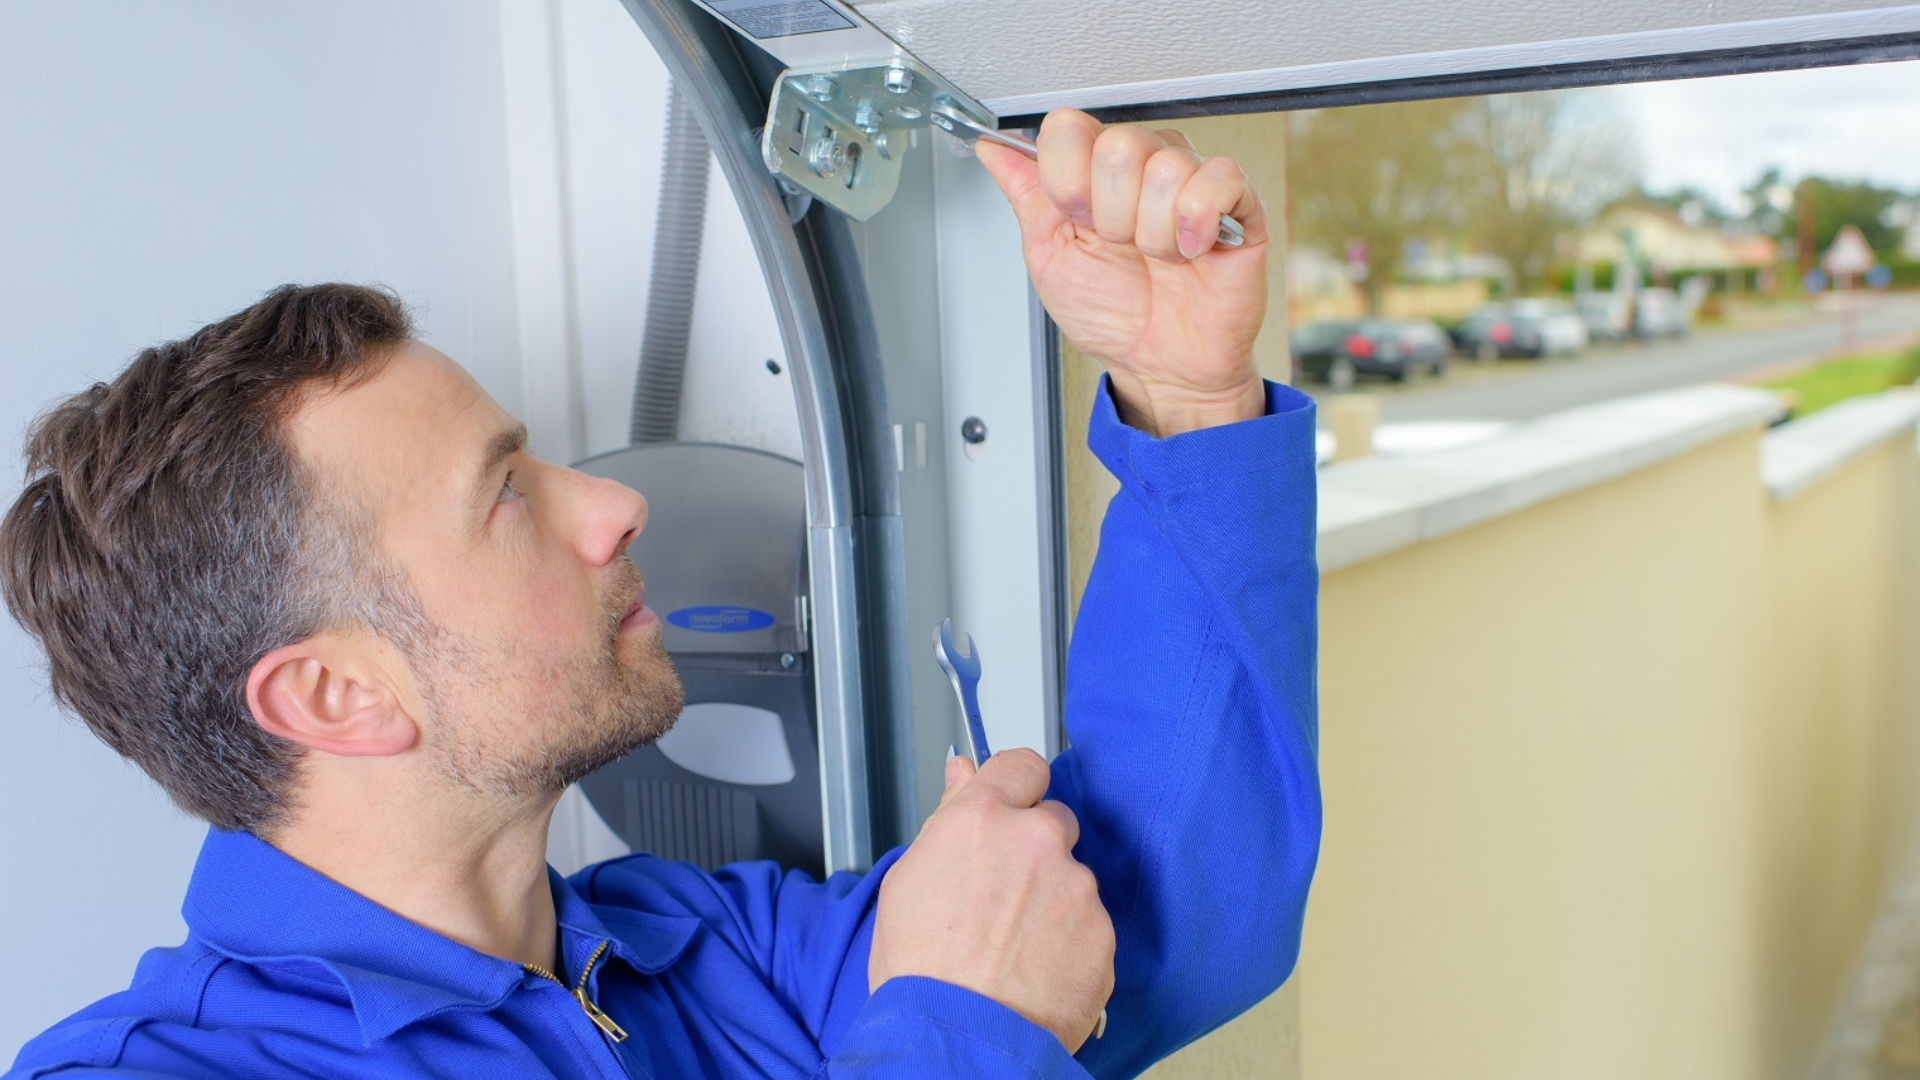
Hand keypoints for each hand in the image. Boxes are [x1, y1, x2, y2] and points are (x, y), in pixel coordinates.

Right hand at [869, 749, 1114, 1051]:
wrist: (958, 1041)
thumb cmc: (921, 971)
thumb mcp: (909, 880)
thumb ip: (947, 816)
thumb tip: (962, 772)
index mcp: (982, 819)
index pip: (1022, 766)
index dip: (1017, 789)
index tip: (1013, 809)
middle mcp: (1037, 841)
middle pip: (1054, 821)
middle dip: (1036, 851)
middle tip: (1004, 897)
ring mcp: (1076, 887)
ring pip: (1073, 878)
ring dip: (1054, 901)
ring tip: (1015, 947)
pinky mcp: (1103, 933)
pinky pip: (1091, 925)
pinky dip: (1072, 943)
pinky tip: (1037, 970)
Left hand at [977, 108, 1268, 436]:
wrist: (1161, 366)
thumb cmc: (1111, 316)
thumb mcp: (1049, 255)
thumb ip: (1025, 194)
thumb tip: (991, 147)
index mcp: (1093, 172)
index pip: (1068, 127)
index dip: (1066, 179)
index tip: (1076, 219)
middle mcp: (1142, 166)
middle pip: (1118, 145)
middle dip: (1111, 216)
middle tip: (1122, 247)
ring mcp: (1190, 180)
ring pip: (1164, 168)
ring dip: (1152, 234)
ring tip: (1159, 258)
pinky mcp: (1238, 202)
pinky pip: (1217, 179)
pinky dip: (1196, 224)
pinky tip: (1192, 251)